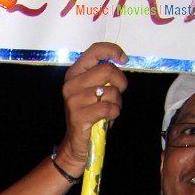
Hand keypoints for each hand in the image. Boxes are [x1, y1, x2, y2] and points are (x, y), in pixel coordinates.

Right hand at [57, 42, 126, 175]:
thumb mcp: (94, 89)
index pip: (94, 51)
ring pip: (110, 91)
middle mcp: (71, 85)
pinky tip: (109, 117)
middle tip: (119, 92)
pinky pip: (108, 107)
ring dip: (117, 101)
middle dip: (120, 81)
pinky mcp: (79, 116)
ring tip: (110, 108)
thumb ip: (102, 74)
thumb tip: (120, 61)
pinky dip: (114, 112)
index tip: (123, 59)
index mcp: (74, 74)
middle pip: (106, 69)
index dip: (113, 50)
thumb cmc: (90, 114)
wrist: (76, 143)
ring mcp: (73, 101)